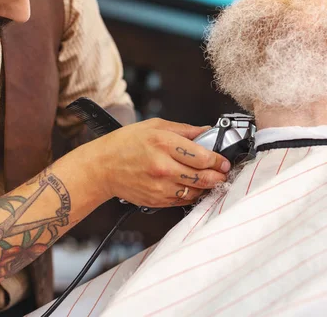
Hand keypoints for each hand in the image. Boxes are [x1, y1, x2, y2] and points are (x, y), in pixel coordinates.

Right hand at [73, 118, 230, 207]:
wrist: (102, 168)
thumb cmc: (126, 144)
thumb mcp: (155, 126)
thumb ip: (185, 130)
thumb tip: (207, 131)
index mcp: (164, 144)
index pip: (203, 157)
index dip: (219, 160)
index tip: (225, 161)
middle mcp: (163, 167)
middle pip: (203, 177)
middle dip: (219, 176)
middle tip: (224, 173)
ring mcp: (160, 187)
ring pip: (196, 192)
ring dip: (208, 187)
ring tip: (212, 180)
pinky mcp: (157, 201)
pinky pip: (183, 201)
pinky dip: (193, 195)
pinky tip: (194, 187)